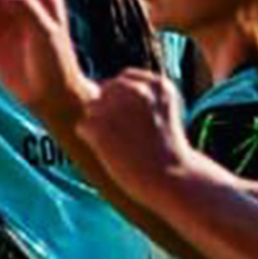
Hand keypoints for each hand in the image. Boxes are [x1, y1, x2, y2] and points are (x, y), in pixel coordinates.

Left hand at [75, 71, 192, 208]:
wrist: (174, 180)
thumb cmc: (167, 152)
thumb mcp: (163, 114)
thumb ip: (140, 97)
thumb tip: (95, 87)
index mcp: (158, 85)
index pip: (125, 78)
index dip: (125, 102)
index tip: (138, 123)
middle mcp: (137, 89)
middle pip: (105, 90)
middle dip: (110, 110)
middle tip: (128, 137)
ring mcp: (118, 106)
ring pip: (91, 108)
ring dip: (100, 126)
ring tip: (123, 146)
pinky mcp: (100, 125)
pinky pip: (83, 126)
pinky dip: (92, 141)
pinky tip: (113, 153)